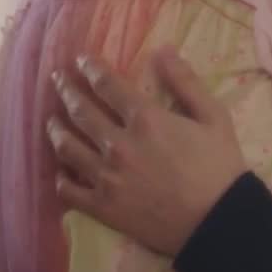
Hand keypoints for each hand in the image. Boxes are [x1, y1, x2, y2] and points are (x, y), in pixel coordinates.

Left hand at [46, 47, 248, 256]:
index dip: (90, 68)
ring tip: (52, 120)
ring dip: (56, 129)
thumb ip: (186, 82)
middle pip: (81, 112)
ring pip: (67, 148)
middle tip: (58, 79)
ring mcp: (106, 178)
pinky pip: (69, 189)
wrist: (218, 221)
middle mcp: (118, 145)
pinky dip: (60, 176)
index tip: (80, 59)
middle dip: (66, 90)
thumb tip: (162, 50)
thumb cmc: (220, 166)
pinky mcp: (102, 207)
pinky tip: (60, 168)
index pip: (107, 85)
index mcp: (146, 120)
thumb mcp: (214, 116)